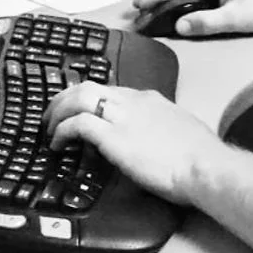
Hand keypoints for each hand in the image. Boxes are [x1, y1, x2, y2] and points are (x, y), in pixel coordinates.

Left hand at [44, 81, 219, 203]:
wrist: (204, 165)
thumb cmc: (200, 156)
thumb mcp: (179, 131)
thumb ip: (161, 129)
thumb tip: (153, 141)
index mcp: (150, 100)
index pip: (111, 90)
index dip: (89, 99)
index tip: (79, 112)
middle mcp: (133, 101)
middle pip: (89, 86)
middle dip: (65, 98)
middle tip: (52, 115)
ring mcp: (122, 116)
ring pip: (78, 97)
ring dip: (58, 111)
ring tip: (48, 128)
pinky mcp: (113, 136)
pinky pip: (77, 124)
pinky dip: (62, 130)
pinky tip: (57, 144)